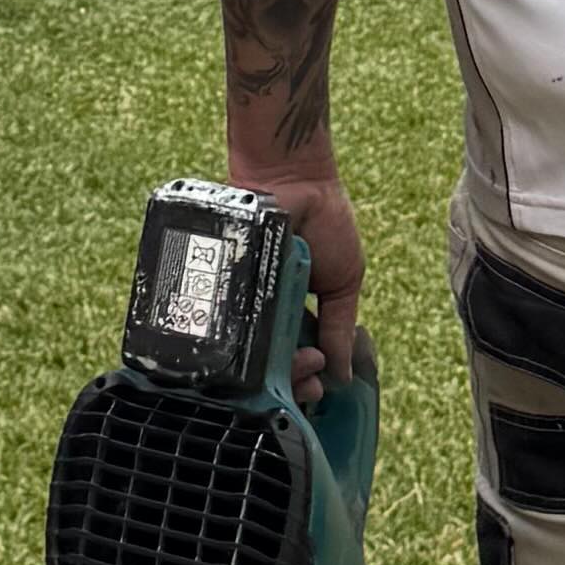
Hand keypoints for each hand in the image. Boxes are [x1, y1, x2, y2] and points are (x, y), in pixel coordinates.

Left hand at [229, 137, 371, 401]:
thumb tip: (342, 376)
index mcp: (293, 315)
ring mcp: (239, 301)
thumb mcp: (344, 282)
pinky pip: (223, 322)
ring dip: (267, 368)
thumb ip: (341, 327)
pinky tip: (251, 351)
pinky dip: (235, 340)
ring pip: (245, 351)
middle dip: (288, 381)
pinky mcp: (220, 286)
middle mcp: (262, 312)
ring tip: (291, 364)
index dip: (305, 379)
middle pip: (268, 364)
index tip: (317, 385)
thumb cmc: (325, 222)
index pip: (296, 361)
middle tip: (305, 379)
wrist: (294, 178)